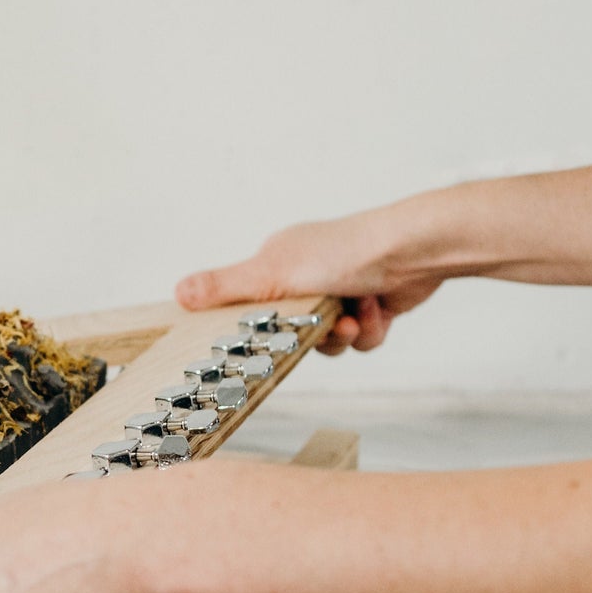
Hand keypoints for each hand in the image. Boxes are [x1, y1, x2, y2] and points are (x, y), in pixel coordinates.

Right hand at [175, 204, 444, 354]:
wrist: (412, 252)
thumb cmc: (344, 252)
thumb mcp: (272, 273)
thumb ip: (226, 287)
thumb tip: (179, 292)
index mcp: (279, 263)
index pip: (253, 306)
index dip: (260, 325)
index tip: (266, 335)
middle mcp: (308, 276)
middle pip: (293, 330)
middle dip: (311, 333)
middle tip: (321, 324)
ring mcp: (340, 291)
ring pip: (328, 340)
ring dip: (344, 332)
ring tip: (355, 311)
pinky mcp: (370, 306)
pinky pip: (360, 339)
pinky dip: (368, 329)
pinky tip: (376, 308)